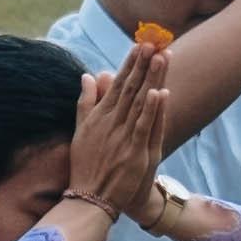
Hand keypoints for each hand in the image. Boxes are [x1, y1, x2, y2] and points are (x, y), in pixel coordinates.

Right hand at [71, 36, 185, 220]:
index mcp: (100, 116)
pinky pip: (144, 127)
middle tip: (153, 42)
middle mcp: (111, 123)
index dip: (130, 64)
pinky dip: (151, 110)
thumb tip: (87, 75)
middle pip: (130, 88)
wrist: (90, 198)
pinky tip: (159, 92)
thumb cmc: (86, 165)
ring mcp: (123, 137)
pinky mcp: (134, 153)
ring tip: (160, 57)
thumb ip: (85, 102)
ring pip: (140, 102)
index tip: (140, 45)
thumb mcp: (80, 130)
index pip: (117, 83)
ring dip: (150, 79)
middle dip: (142, 64)